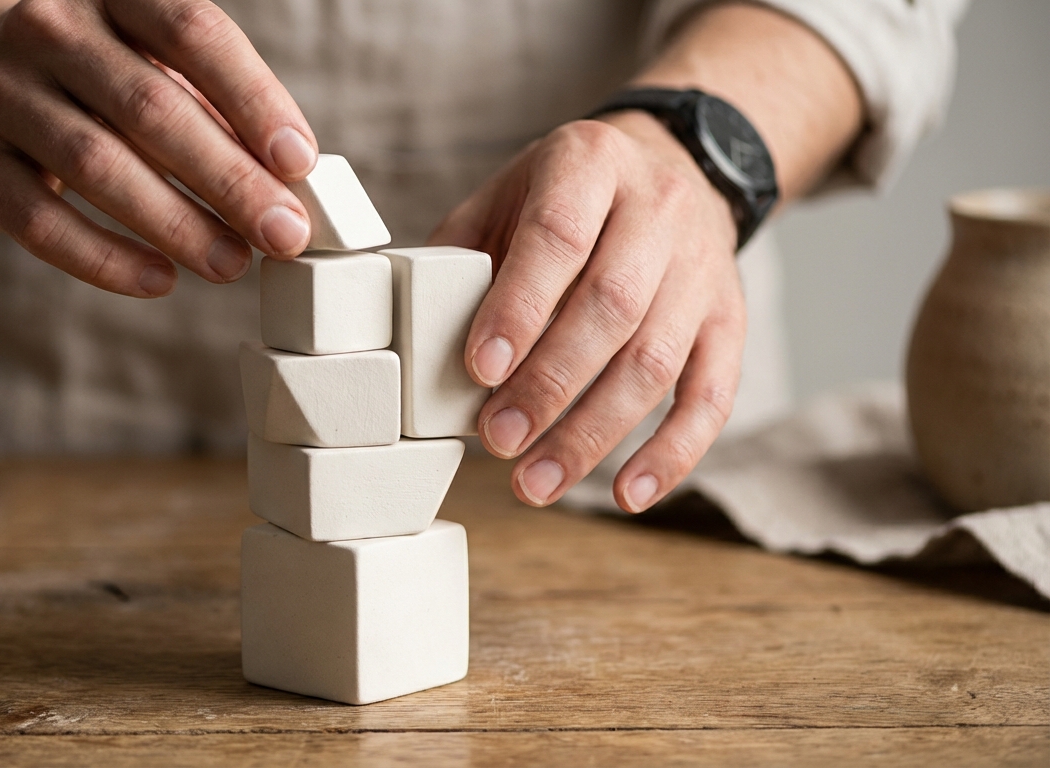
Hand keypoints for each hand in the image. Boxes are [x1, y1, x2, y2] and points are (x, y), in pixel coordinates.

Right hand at [0, 0, 316, 296]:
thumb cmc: (89, 83)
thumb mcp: (149, 68)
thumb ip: (213, 111)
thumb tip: (285, 184)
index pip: (193, 32)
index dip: (254, 99)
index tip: (299, 162)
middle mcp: (50, 29)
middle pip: (153, 108)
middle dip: (229, 180)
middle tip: (282, 233)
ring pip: (99, 166)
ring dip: (177, 225)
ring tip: (231, 264)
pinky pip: (43, 223)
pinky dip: (108, 259)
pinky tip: (160, 279)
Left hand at [430, 110, 746, 510]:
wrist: (671, 164)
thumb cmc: (568, 195)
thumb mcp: (506, 195)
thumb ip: (463, 255)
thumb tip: (417, 336)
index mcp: (591, 164)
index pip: (559, 237)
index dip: (519, 307)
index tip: (480, 369)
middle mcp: (658, 208)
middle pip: (611, 307)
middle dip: (549, 385)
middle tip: (497, 440)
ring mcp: (703, 266)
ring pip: (656, 360)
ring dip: (594, 433)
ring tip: (538, 481)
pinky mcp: (729, 319)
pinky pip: (712, 395)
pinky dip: (672, 452)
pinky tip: (627, 494)